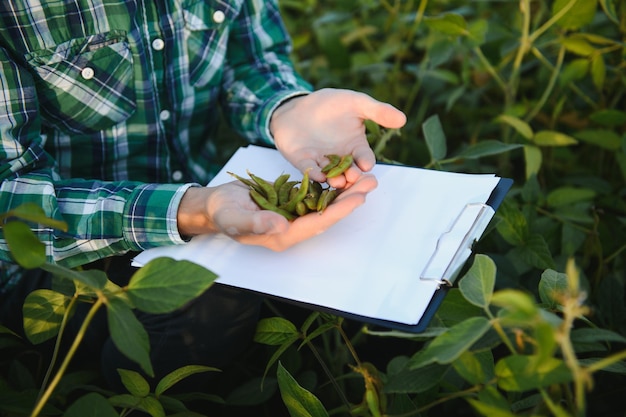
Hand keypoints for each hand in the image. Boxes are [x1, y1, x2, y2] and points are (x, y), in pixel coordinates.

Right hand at [177, 174, 376, 250]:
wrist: (215, 205)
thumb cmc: (222, 213)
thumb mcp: (234, 218)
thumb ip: (255, 224)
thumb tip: (280, 227)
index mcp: (283, 235)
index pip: (317, 223)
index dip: (338, 211)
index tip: (358, 198)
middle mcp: (293, 228)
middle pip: (327, 214)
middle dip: (350, 199)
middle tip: (372, 182)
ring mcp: (293, 216)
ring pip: (325, 204)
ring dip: (345, 191)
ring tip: (366, 176)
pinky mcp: (292, 203)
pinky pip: (315, 195)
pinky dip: (331, 185)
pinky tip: (344, 173)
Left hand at [270, 88, 405, 187]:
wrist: (298, 105)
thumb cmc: (330, 104)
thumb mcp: (355, 103)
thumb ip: (377, 111)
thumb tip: (402, 119)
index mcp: (356, 147)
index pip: (365, 158)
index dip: (366, 162)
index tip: (366, 165)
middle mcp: (341, 159)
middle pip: (350, 172)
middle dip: (352, 176)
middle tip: (353, 178)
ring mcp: (322, 162)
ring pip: (331, 175)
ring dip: (334, 179)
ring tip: (337, 181)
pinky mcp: (304, 162)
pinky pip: (309, 170)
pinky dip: (314, 173)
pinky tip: (318, 175)